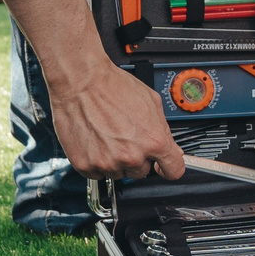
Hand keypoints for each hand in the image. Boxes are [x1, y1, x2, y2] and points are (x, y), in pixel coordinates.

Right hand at [48, 61, 186, 181]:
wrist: (81, 82)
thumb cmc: (113, 87)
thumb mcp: (151, 102)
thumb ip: (163, 129)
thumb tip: (171, 147)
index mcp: (153, 141)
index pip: (173, 171)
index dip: (169, 168)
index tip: (163, 167)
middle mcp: (131, 156)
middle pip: (142, 172)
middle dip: (137, 157)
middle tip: (125, 137)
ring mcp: (108, 163)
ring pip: (118, 173)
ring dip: (115, 160)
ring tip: (107, 135)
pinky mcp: (86, 165)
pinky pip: (97, 173)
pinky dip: (96, 161)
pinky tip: (95, 142)